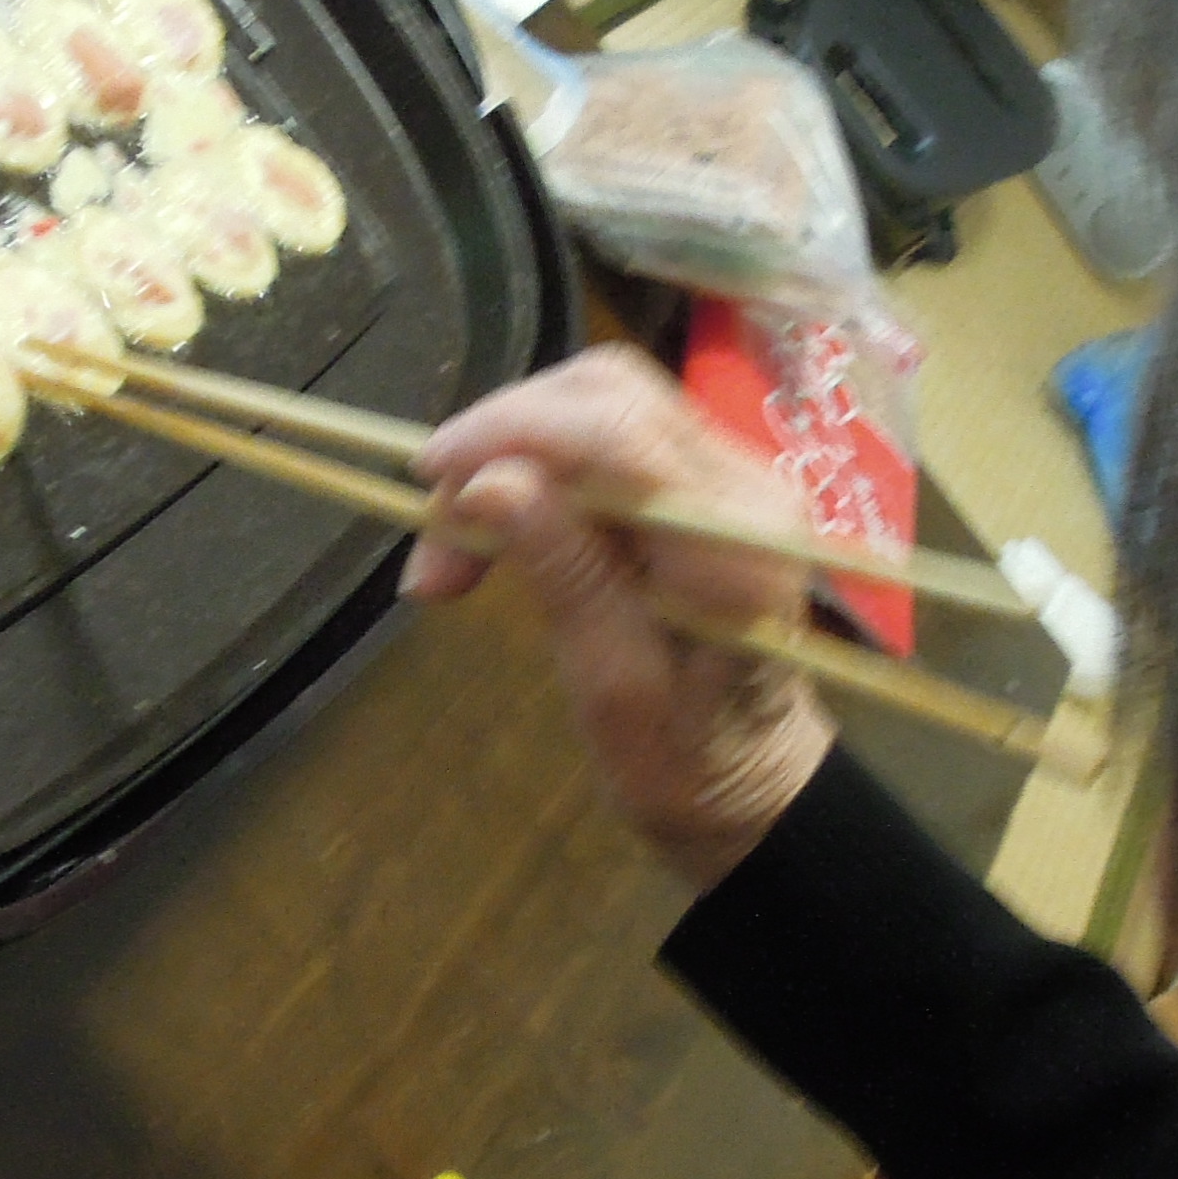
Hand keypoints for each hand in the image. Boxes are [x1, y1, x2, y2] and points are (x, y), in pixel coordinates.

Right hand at [403, 346, 836, 892]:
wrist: (749, 783)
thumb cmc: (685, 762)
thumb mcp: (611, 689)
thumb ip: (564, 575)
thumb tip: (485, 484)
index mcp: (738, 545)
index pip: (621, 434)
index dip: (513, 432)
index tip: (428, 476)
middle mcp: (747, 486)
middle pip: (608, 394)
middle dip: (503, 440)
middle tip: (434, 533)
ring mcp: (731, 474)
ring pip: (599, 406)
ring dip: (510, 457)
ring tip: (452, 556)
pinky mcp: (701, 480)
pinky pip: (607, 439)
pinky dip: (535, 473)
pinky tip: (492, 536)